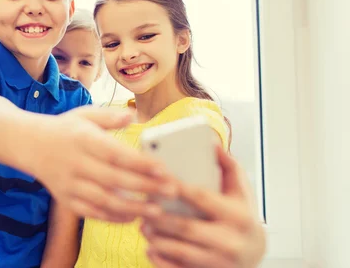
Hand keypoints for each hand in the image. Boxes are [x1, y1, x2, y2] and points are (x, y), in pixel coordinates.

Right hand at [32, 105, 176, 222]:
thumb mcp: (84, 114)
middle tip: (172, 191)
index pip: (115, 154)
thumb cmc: (64, 128)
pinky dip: (113, 217)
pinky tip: (133, 217)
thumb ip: (109, 117)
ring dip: (133, 208)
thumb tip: (133, 116)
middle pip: (115, 179)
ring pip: (104, 201)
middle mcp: (75, 163)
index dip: (140, 163)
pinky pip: (92, 213)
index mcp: (83, 139)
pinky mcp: (66, 199)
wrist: (28, 144)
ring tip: (157, 211)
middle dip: (146, 187)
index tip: (164, 169)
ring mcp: (70, 184)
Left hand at [141, 145, 265, 267]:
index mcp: (238, 216)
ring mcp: (219, 261)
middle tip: (143, 207)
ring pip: (181, 251)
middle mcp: (230, 241)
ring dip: (157, 239)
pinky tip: (150, 249)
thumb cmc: (242, 215)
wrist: (255, 253)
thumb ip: (228, 165)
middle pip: (186, 227)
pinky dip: (161, 261)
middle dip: (160, 217)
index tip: (157, 177)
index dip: (177, 187)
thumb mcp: (241, 190)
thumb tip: (210, 142)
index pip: (201, 198)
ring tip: (142, 226)